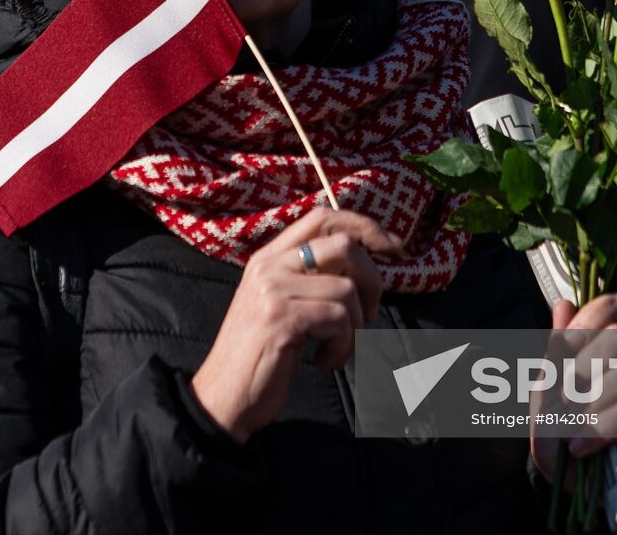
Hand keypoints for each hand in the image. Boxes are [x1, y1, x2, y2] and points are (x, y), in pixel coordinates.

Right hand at [190, 207, 403, 442]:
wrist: (223, 399)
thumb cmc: (262, 356)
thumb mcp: (282, 305)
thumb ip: (311, 278)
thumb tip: (366, 263)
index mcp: (269, 257)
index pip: (322, 217)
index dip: (364, 226)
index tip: (393, 246)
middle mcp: (268, 265)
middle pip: (344, 245)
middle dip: (371, 281)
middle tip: (367, 315)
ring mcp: (272, 289)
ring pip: (347, 288)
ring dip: (356, 326)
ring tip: (336, 348)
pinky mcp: (280, 318)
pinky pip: (340, 320)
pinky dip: (344, 347)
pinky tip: (324, 362)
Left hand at [529, 293, 616, 493]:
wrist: (565, 479)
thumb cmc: (556, 428)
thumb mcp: (544, 386)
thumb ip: (556, 347)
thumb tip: (565, 304)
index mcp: (604, 347)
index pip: (616, 308)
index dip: (596, 314)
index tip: (568, 341)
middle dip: (583, 368)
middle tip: (563, 398)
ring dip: (588, 405)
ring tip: (569, 428)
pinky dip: (599, 429)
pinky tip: (579, 445)